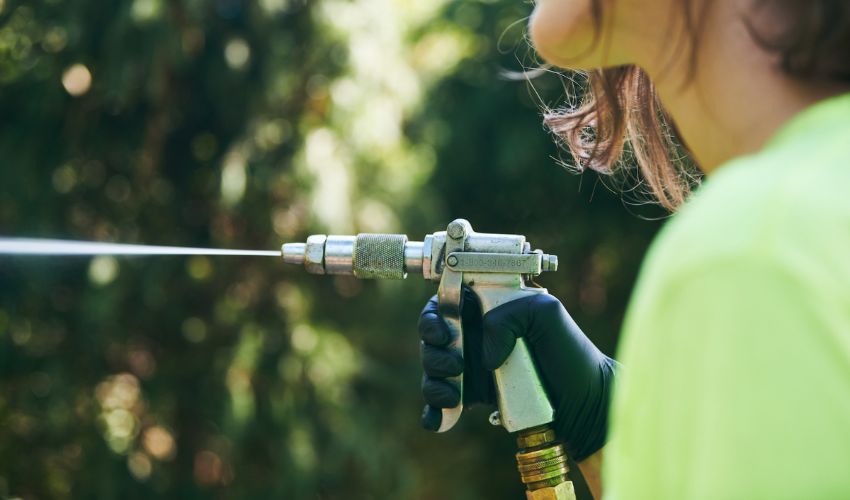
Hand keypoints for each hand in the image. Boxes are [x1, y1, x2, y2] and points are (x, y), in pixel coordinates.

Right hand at [418, 291, 616, 461]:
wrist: (586, 405)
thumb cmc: (572, 354)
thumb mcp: (547, 314)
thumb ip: (510, 314)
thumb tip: (483, 351)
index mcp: (489, 311)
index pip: (447, 303)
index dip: (435, 315)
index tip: (442, 331)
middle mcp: (476, 337)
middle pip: (432, 337)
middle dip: (433, 351)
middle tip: (455, 365)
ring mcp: (472, 369)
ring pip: (432, 370)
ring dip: (433, 382)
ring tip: (454, 395)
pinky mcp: (472, 399)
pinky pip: (441, 405)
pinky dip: (433, 412)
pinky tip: (440, 418)